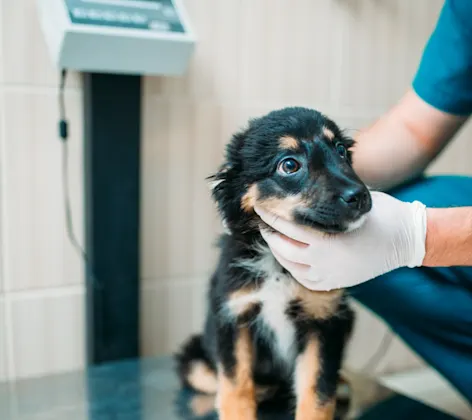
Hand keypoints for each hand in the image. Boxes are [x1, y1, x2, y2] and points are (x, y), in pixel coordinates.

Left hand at [254, 191, 426, 290]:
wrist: (406, 241)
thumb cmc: (381, 214)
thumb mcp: (352, 203)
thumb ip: (326, 203)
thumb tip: (301, 189)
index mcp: (326, 237)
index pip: (286, 225)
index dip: (270, 214)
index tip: (258, 204)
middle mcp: (323, 260)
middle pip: (282, 246)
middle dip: (268, 231)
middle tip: (261, 219)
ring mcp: (329, 274)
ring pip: (290, 264)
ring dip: (277, 249)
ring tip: (271, 235)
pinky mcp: (335, 282)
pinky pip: (304, 278)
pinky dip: (292, 266)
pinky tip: (288, 255)